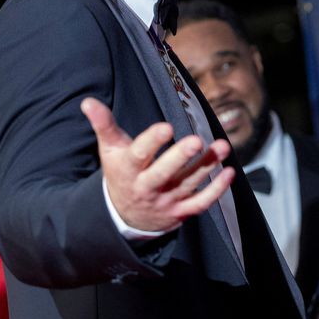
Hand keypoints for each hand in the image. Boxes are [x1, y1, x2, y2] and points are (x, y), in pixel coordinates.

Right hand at [81, 97, 235, 231]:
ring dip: (206, 166)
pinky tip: (229, 173)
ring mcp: (165, 201)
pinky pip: (200, 203)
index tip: (166, 127)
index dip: (152, 142)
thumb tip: (88, 102)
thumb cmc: (121, 172)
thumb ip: (103, 125)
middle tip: (196, 140)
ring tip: (221, 146)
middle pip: (163, 174)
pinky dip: (216, 191)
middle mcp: (147, 187)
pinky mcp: (180, 212)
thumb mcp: (109, 150)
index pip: (139, 155)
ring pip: (187, 184)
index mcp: (128, 170)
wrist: (124, 216)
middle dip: (180, 158)